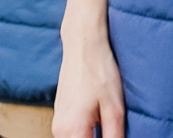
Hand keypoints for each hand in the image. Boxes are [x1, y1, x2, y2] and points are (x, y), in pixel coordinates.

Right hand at [52, 16, 125, 137]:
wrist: (83, 44)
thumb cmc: (99, 71)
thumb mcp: (114, 110)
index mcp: (72, 131)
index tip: (114, 136)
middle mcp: (59, 130)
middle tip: (114, 132)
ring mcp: (58, 122)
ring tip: (107, 124)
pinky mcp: (61, 114)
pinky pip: (73, 134)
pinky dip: (86, 134)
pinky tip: (100, 123)